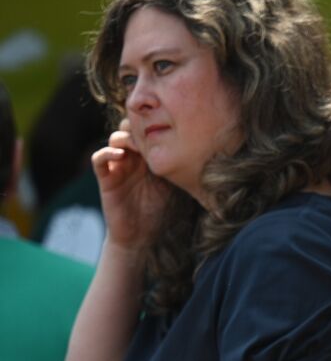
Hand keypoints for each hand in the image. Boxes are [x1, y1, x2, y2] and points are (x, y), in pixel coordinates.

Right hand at [91, 119, 170, 250]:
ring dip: (125, 137)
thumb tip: (201, 153)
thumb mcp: (173, 186)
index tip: (166, 125)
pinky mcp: (106, 178)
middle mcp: (133, 158)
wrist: (141, 235)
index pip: (148, 132)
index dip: (154, 125)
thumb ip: (177, 168)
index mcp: (149, 157)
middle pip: (130, 129)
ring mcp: (118, 167)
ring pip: (115, 139)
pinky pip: (99, 159)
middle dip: (139, 126)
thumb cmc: (160, 211)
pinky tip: (120, 154)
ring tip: (137, 144)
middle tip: (150, 131)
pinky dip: (107, 153)